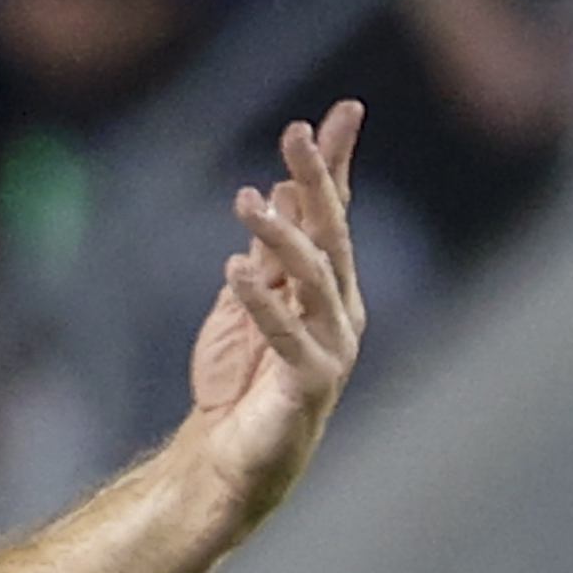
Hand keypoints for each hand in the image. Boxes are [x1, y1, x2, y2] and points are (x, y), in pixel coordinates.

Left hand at [182, 101, 366, 513]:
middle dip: (317, 182)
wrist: (231, 461)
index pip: (334, 215)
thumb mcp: (250, 298)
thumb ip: (269, 249)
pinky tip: (235, 270)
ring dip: (281, 235)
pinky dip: (262, 301)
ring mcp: (330, 348)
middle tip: (295, 133)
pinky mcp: (309, 384)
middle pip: (331, 235)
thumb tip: (279, 186)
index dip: (337, 164)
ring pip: (313, 279)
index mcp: (330, 288)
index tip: (341, 112)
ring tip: (247, 199)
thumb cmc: (242, 380)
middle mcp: (340, 312)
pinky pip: (286, 334)